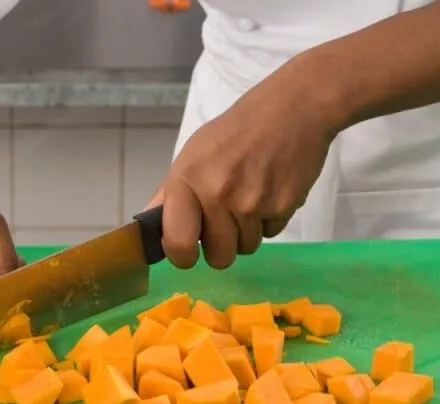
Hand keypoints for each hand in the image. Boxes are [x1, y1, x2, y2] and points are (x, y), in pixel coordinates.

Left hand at [146, 76, 338, 268]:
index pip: (177, 242)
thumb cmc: (235, 132)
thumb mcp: (192, 155)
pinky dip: (269, 221)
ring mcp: (252, 203)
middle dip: (219, 246)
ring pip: (245, 247)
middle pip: (218, 257)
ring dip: (245, 233)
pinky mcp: (283, 207)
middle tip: (222, 223)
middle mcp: (218, 194)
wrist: (292, 110)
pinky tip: (268, 192)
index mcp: (187, 180)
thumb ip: (168, 194)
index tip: (186, 253)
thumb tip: (148, 224)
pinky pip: (271, 234)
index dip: (181, 256)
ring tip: (248, 200)